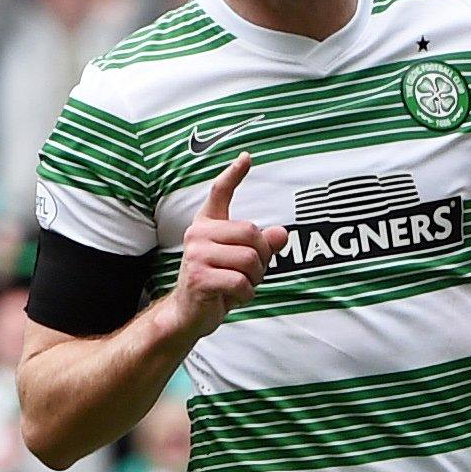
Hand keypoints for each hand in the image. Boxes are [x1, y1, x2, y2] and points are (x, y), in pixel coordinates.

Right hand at [158, 154, 288, 343]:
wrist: (189, 313)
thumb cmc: (217, 282)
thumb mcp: (243, 261)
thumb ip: (262, 245)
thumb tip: (281, 233)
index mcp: (206, 224)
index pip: (220, 193)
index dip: (234, 174)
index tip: (247, 157)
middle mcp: (197, 234)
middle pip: (252, 234)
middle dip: (261, 258)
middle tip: (248, 274)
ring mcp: (196, 255)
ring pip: (250, 260)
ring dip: (254, 279)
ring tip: (239, 286)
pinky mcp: (198, 277)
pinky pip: (242, 282)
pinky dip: (246, 294)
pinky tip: (231, 297)